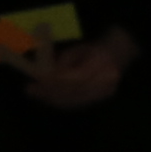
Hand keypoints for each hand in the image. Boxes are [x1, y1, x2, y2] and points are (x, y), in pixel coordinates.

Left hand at [17, 29, 134, 111]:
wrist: (119, 52)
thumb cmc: (95, 48)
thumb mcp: (76, 50)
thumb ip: (62, 64)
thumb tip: (43, 77)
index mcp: (100, 61)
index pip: (73, 78)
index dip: (54, 82)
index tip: (37, 82)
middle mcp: (106, 78)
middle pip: (72, 91)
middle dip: (49, 92)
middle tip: (31, 90)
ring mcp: (106, 90)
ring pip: (74, 100)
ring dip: (52, 99)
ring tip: (36, 93)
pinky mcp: (102, 97)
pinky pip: (77, 103)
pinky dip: (61, 101)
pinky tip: (47, 98)